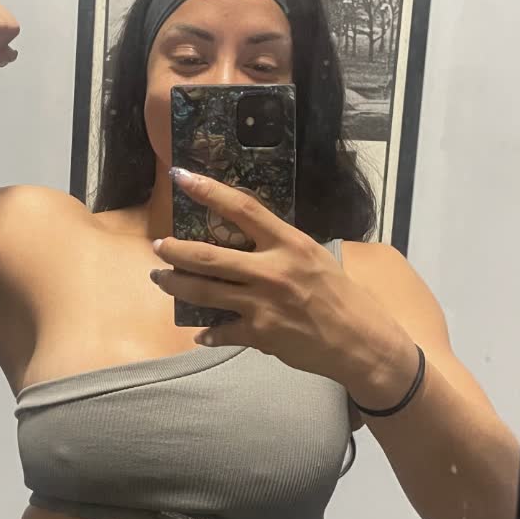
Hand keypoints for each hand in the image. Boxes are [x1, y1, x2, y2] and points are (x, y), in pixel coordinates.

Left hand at [149, 168, 409, 384]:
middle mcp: (272, 270)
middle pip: (209, 255)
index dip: (208, 191)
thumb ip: (280, 248)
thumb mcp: (314, 258)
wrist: (361, 342)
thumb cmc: (342, 297)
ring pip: (204, 291)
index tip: (181, 176)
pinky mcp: (260, 334)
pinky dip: (208, 333)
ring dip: (176, 284)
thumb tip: (248, 240)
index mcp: (289, 244)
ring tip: (161, 279)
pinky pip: (221, 331)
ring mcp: (263, 304)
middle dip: (175, 249)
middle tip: (158, 246)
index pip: (242, 209)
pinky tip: (200, 334)